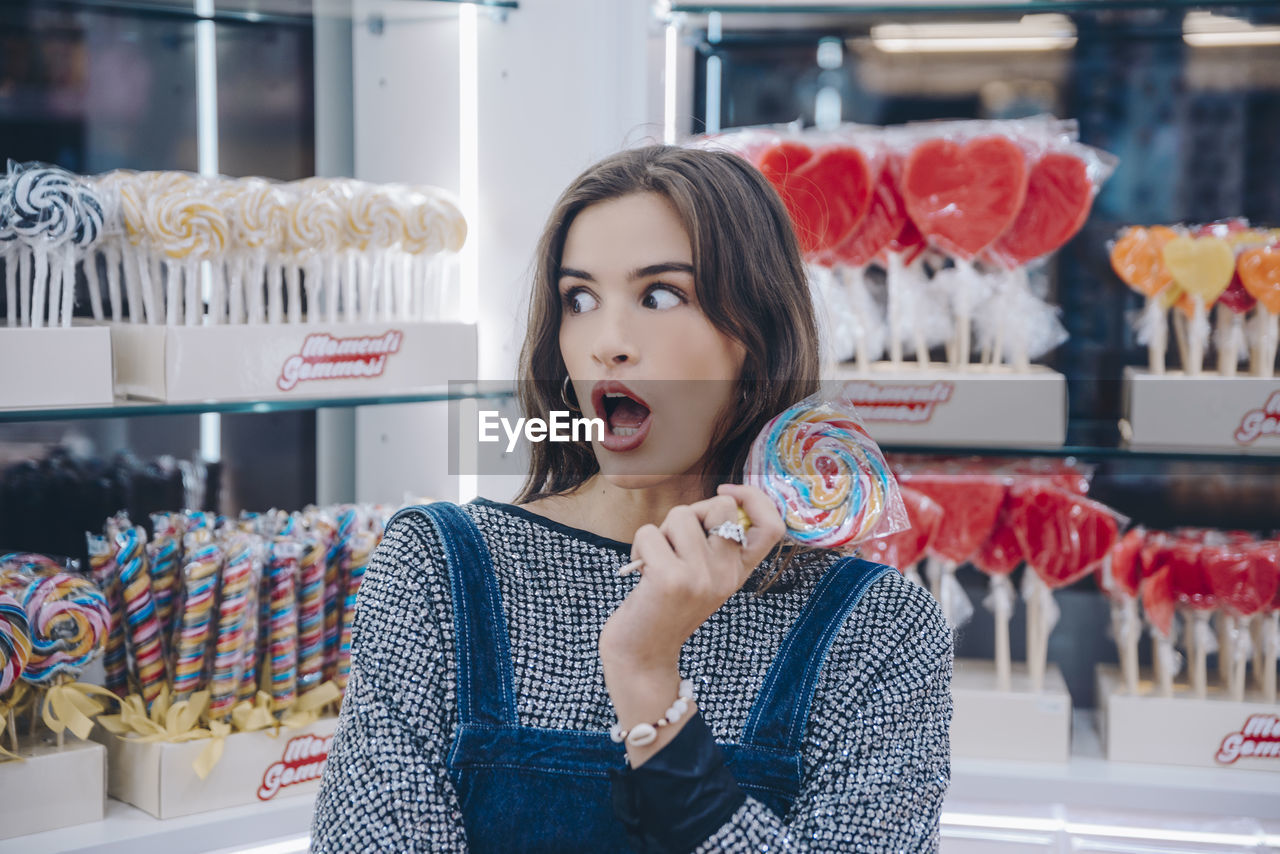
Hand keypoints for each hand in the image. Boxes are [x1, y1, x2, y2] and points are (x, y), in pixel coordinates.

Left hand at [598, 483, 784, 670]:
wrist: (641, 657)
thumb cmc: (663, 607)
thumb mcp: (701, 576)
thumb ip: (712, 543)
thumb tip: (716, 497)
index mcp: (738, 572)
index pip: (773, 526)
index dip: (755, 497)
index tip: (726, 492)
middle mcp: (727, 574)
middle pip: (721, 505)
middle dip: (691, 512)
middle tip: (673, 543)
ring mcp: (702, 577)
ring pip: (681, 514)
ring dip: (659, 532)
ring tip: (655, 561)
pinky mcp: (671, 579)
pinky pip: (649, 532)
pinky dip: (638, 547)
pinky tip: (640, 573)